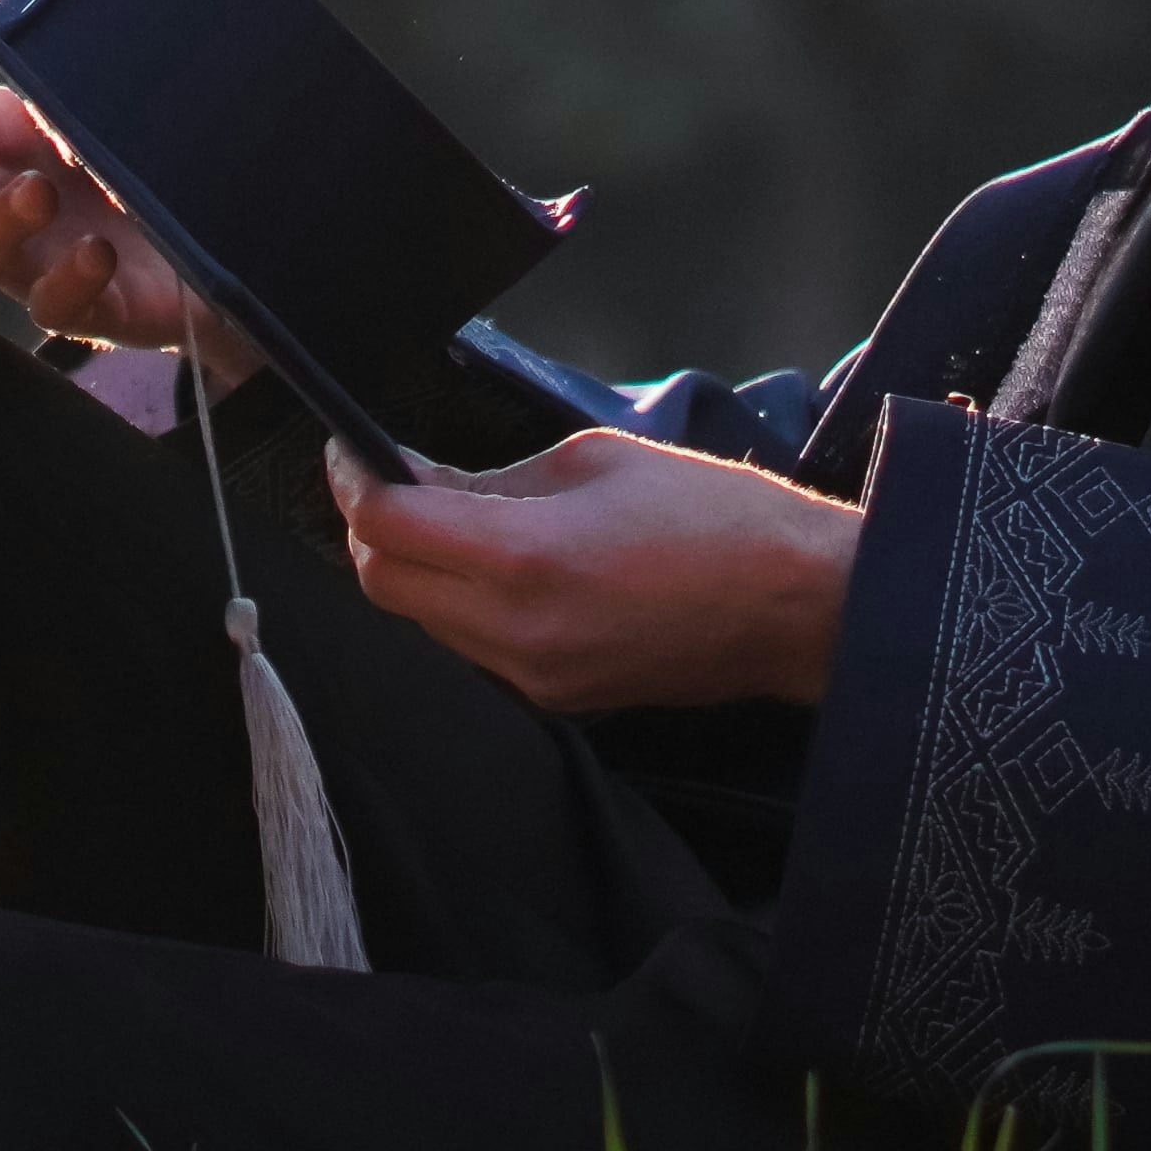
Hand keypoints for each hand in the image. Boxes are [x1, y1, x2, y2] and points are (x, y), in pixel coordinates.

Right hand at [0, 47, 255, 374]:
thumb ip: (45, 86)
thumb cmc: (137, 157)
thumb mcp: (96, 108)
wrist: (218, 235)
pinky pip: (54, 306)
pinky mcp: (84, 308)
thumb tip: (1, 66)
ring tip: (39, 192)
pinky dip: (68, 280)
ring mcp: (34, 261)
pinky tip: (97, 253)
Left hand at [325, 428, 863, 711]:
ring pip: (425, 619)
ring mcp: (534, 674)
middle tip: (392, 482)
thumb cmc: (717, 515)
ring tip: (456, 520)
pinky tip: (505, 566)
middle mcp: (514, 630)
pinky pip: (475, 646)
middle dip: (372, 528)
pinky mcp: (558, 697)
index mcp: (524, 557)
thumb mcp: (596, 460)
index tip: (351, 452)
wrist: (800, 606)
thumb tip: (423, 482)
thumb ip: (493, 478)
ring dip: (419, 569)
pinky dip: (465, 603)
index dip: (352, 482)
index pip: (386, 525)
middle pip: (384, 583)